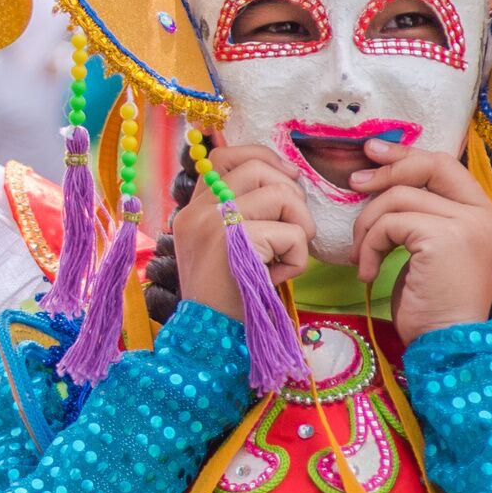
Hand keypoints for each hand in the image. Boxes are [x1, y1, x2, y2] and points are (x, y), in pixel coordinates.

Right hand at [175, 146, 310, 318]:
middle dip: (291, 195)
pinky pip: (291, 233)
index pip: (224, 156)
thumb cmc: (229, 295)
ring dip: (299, 226)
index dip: (262, 159)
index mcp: (192, 209)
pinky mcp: (233, 243)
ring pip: (281, 194)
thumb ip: (240, 214)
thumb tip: (287, 178)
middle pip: (258, 169)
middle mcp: (196, 210)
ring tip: (286, 255)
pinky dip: (298, 259)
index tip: (286, 180)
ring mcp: (211, 223)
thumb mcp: (225, 248)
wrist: (208, 336)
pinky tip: (279, 277)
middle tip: (294, 229)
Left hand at [352, 142, 491, 341]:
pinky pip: (389, 223)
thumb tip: (381, 181)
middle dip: (386, 171)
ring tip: (360, 256)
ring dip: (367, 226)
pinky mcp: (444, 238)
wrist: (447, 344)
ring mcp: (469, 225)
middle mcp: (485, 216)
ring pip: (398, 198)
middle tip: (353, 184)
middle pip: (428, 167)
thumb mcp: (429, 251)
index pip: (446, 165)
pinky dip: (368, 246)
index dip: (407, 154)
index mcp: (485, 215)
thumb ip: (422, 216)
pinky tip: (368, 272)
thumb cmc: (431, 303)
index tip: (373, 153)